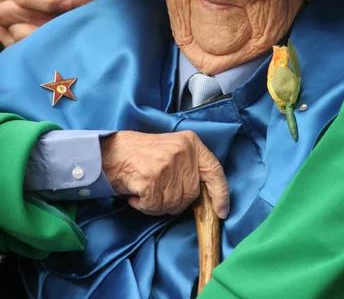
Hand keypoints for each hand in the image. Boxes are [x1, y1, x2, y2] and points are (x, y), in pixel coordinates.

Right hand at [101, 130, 229, 218]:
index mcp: (191, 143)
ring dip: (157, 204)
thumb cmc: (142, 154)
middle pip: (191, 194)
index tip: (221, 211)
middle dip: (175, 200)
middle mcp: (183, 152)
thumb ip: (191, 167)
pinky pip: (154, 207)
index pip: (214, 170)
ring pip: (173, 204)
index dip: (221, 193)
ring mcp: (168, 165)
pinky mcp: (152, 179)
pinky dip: (143, 205)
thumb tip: (206, 196)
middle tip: (157, 189)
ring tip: (146, 188)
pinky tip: (136, 192)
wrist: (111, 151)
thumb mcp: (173, 150)